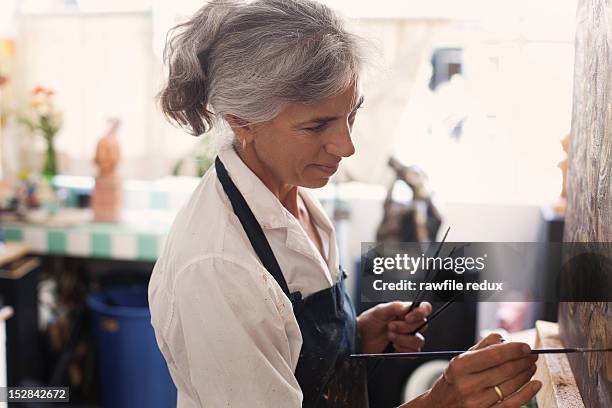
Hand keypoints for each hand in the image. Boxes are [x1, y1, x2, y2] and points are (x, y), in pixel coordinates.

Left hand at [357, 302, 431, 353]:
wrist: (359, 339)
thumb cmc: (367, 323)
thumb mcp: (378, 311)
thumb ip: (393, 307)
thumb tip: (407, 307)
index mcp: (405, 311)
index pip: (424, 308)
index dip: (421, 312)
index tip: (408, 317)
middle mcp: (409, 323)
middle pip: (422, 325)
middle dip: (405, 328)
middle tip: (390, 326)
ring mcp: (408, 337)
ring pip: (419, 340)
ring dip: (403, 339)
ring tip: (390, 336)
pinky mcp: (405, 349)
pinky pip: (414, 352)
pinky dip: (403, 350)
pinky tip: (393, 346)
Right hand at [423, 333, 540, 407]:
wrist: (440, 407)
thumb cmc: (453, 382)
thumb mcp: (459, 362)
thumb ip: (481, 348)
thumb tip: (504, 339)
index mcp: (459, 367)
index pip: (493, 355)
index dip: (513, 350)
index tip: (526, 347)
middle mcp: (467, 385)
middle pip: (505, 370)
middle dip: (523, 361)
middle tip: (532, 355)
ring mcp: (477, 402)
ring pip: (511, 386)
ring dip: (526, 374)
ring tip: (531, 366)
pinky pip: (513, 404)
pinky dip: (528, 393)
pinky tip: (535, 384)